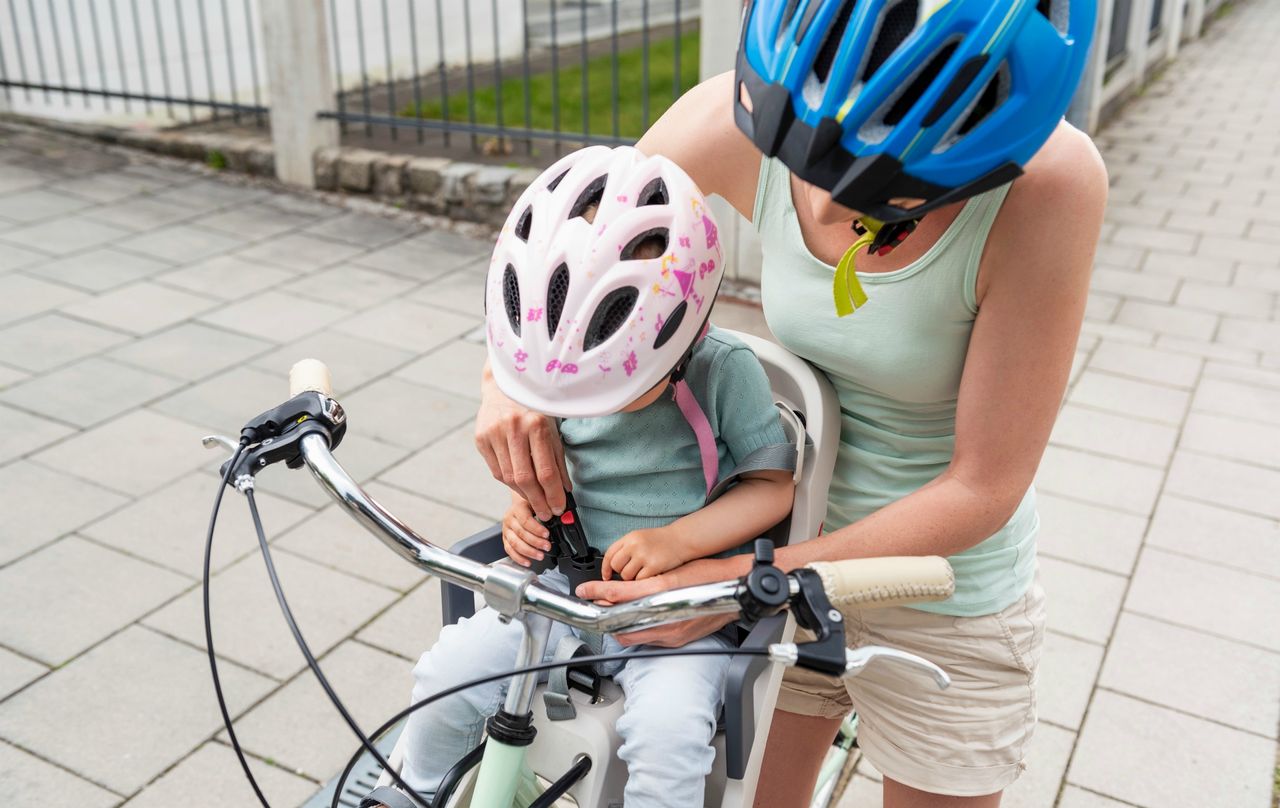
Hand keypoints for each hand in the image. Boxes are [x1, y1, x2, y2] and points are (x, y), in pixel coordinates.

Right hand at [475, 364, 570, 520]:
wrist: (505, 385)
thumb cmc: (535, 409)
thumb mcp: (553, 430)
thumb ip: (558, 461)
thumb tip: (564, 491)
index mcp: (537, 424)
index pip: (546, 471)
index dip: (553, 495)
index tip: (559, 509)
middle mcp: (514, 428)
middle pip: (525, 478)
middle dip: (538, 501)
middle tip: (546, 514)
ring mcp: (494, 432)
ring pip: (508, 477)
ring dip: (523, 494)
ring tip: (535, 502)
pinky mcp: (481, 438)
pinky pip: (496, 470)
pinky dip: (509, 483)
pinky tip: (519, 486)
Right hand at [501, 497, 551, 567]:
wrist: (519, 505)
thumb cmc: (530, 505)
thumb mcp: (538, 504)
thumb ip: (546, 510)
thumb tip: (561, 516)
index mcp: (518, 508)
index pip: (526, 520)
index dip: (536, 529)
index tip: (547, 535)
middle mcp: (510, 519)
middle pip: (521, 533)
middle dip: (535, 542)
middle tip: (547, 546)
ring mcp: (506, 530)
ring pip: (515, 543)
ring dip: (529, 551)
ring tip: (540, 556)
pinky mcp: (505, 539)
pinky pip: (510, 550)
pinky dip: (519, 558)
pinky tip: (528, 561)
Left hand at [576, 556, 749, 646]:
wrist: (735, 590)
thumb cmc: (708, 576)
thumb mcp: (671, 573)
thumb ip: (642, 584)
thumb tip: (616, 590)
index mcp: (664, 595)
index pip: (621, 595)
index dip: (599, 592)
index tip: (585, 590)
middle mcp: (667, 619)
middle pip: (622, 625)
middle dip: (605, 616)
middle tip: (596, 603)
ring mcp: (672, 633)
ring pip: (632, 635)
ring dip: (619, 625)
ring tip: (612, 610)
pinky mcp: (677, 640)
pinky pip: (648, 640)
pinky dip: (636, 630)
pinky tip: (636, 619)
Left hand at [601, 527, 685, 580]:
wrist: (681, 539)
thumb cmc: (661, 540)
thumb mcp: (640, 538)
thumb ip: (626, 548)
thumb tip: (612, 566)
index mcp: (630, 538)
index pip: (609, 554)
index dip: (605, 568)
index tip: (606, 576)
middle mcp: (634, 545)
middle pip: (616, 566)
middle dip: (621, 572)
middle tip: (632, 571)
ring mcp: (644, 556)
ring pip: (626, 575)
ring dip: (633, 578)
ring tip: (643, 571)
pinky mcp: (653, 566)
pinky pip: (639, 580)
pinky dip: (643, 580)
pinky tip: (650, 573)